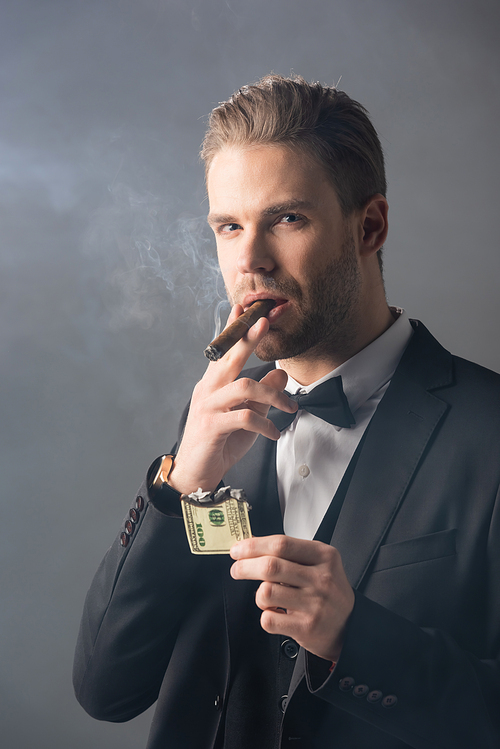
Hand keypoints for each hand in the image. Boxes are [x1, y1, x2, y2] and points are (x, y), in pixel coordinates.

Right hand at [169, 305, 297, 493]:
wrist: (197, 474)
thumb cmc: (220, 443)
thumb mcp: (248, 415)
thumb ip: (262, 395)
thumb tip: (280, 374)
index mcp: (213, 384)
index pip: (224, 351)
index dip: (234, 329)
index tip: (245, 309)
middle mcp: (207, 390)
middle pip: (229, 358)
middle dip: (249, 338)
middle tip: (265, 321)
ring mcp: (208, 407)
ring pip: (243, 387)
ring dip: (273, 395)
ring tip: (289, 407)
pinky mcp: (212, 427)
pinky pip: (245, 417)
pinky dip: (266, 424)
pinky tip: (274, 433)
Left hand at [230, 535, 354, 660]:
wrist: (350, 626)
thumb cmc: (329, 591)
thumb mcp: (320, 563)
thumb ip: (291, 553)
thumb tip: (252, 545)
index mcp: (324, 556)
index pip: (281, 544)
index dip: (254, 545)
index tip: (238, 549)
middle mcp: (321, 578)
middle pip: (270, 566)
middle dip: (245, 566)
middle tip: (236, 569)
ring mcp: (314, 604)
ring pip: (266, 592)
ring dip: (259, 595)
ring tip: (267, 596)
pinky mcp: (306, 627)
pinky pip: (269, 619)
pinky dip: (266, 616)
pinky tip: (276, 613)